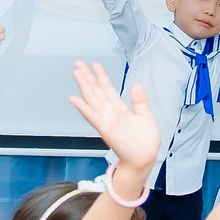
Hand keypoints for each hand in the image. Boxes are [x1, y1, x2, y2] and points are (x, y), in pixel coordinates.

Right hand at [65, 60, 159, 176]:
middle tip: (78, 63)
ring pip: (92, 99)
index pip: (107, 88)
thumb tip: (137, 85)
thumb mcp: (145, 116)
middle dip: (87, 76)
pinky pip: (92, 116)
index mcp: (119, 109)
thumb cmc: (145, 141)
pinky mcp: (105, 129)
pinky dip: (83, 108)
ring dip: (83, 86)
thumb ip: (140, 101)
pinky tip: (74, 99)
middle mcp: (109, 112)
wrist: (145, 157)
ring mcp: (105, 120)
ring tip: (76, 73)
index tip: (94, 65)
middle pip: (96, 90)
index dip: (101, 76)